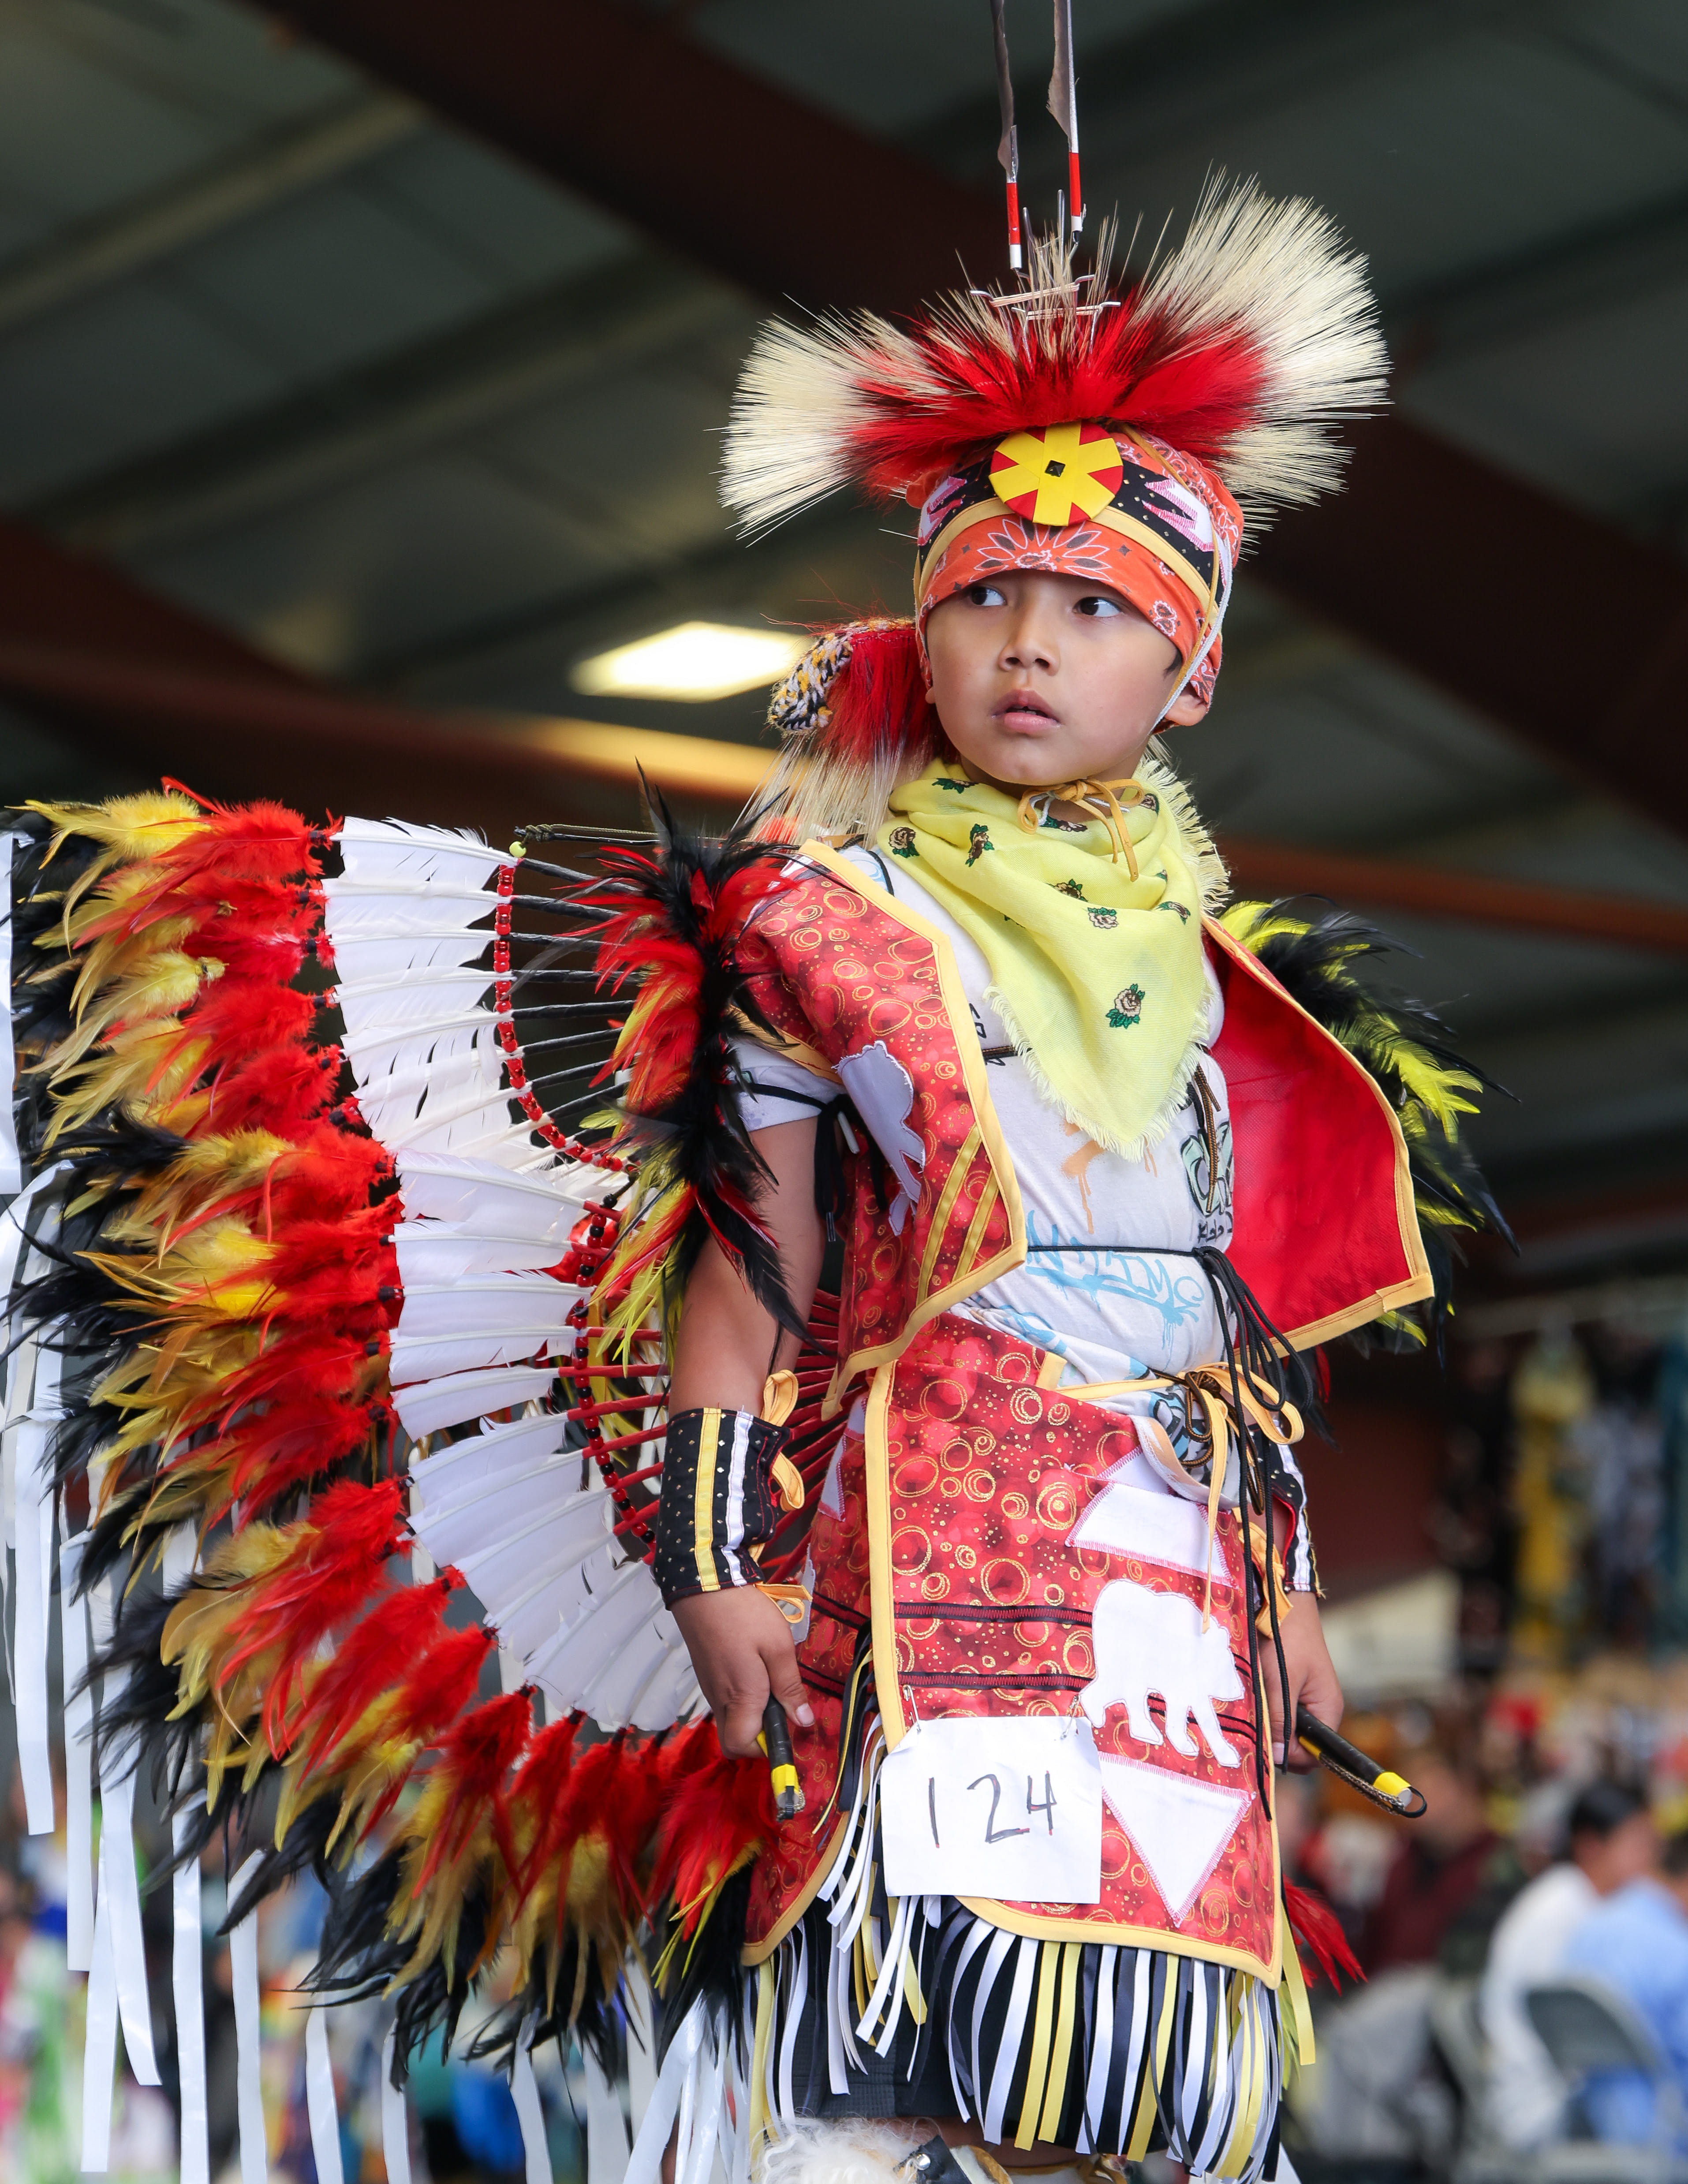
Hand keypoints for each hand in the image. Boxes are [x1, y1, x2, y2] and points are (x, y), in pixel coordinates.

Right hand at [671, 1587, 815, 1757]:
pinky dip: (739, 1700)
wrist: (704, 1587)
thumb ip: (790, 1687)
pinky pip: (723, 1702)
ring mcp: (709, 1688)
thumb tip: (803, 1722)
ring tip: (769, 1683)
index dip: (765, 1748)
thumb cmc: (745, 1615)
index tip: (785, 1727)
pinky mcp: (705, 1675)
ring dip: (750, 1716)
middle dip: (757, 1738)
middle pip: (732, 1742)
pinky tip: (753, 1671)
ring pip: (728, 1721)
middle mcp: (720, 1700)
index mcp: (741, 1698)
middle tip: (778, 1708)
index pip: (743, 1747)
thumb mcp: (778, 1647)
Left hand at [1261, 1592, 1341, 1772]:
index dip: (1291, 1757)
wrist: (1281, 1602)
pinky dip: (1266, 1707)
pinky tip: (1254, 1694)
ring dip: (1269, 1722)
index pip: (1315, 1755)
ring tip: (1254, 1704)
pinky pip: (1279, 1709)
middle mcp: (1319, 1708)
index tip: (1268, 1747)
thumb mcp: (1281, 1682)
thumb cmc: (1285, 1639)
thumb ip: (1281, 1721)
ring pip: (1285, 1726)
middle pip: (1299, 1743)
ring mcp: (1305, 1697)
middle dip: (1278, 1740)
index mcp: (1328, 1709)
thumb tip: (1280, 1758)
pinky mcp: (1290, 1687)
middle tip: (1256, 1724)